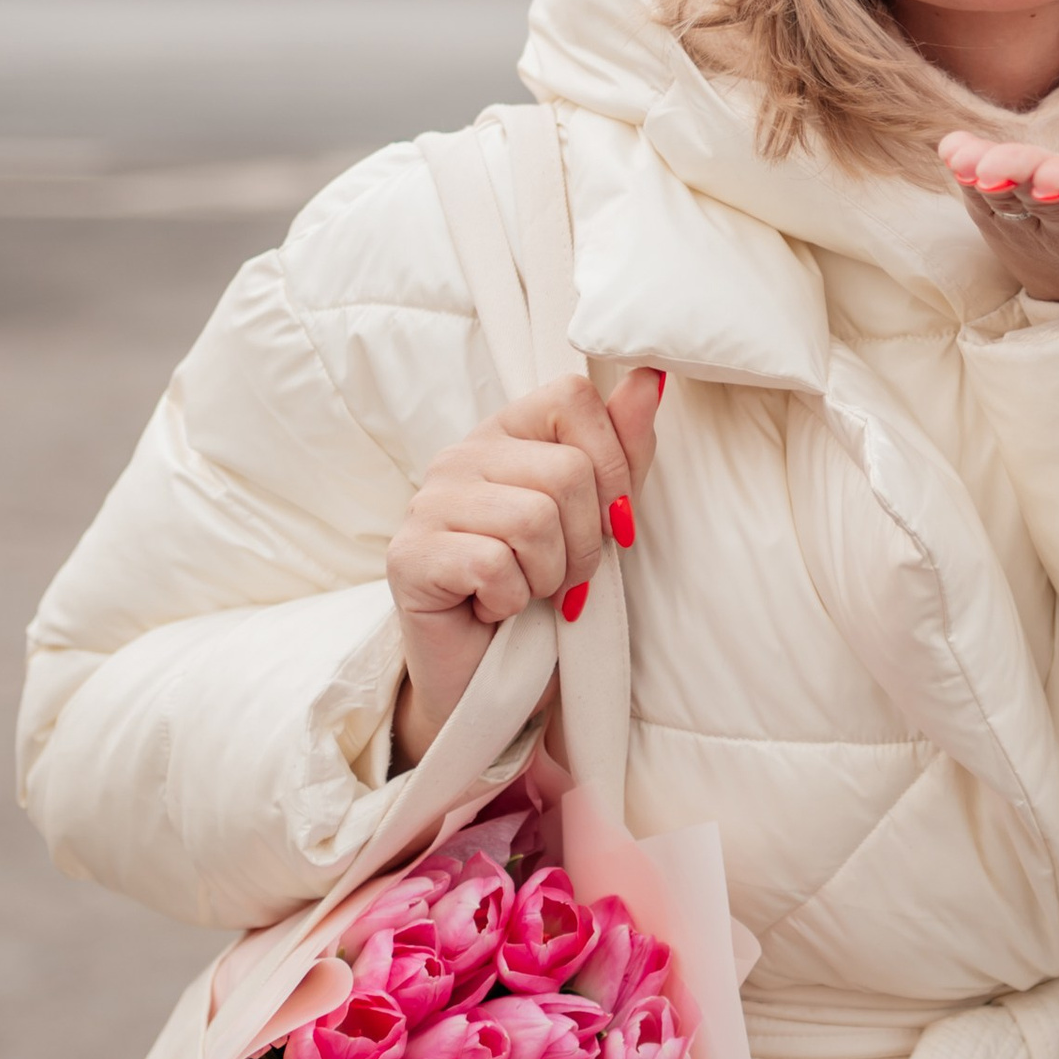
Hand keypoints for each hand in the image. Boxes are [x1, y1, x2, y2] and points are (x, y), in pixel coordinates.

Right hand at [387, 369, 662, 763]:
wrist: (495, 682)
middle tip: (562, 577)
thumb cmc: (548, 596)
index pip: (573, 397)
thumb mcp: (599, 518)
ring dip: (550, 577)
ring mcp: (427, 502)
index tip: (611, 523)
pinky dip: (511, 602)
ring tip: (527, 592)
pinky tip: (492, 609)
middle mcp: (460, 455)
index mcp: (507, 432)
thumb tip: (649, 377)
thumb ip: (623, 447)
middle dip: (586, 542)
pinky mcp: (409, 556)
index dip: (613, 465)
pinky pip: (496, 566)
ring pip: (534, 519)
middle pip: (567, 470)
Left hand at [938, 112, 1058, 307]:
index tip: (1054, 175)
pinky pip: (988, 209)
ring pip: (1013, 206)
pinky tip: (953, 152)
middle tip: (992, 166)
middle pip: (1054, 200)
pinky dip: (969, 181)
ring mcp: (1047, 236)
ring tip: (963, 157)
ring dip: (987, 182)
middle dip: (1023, 178)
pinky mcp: (1015, 234)